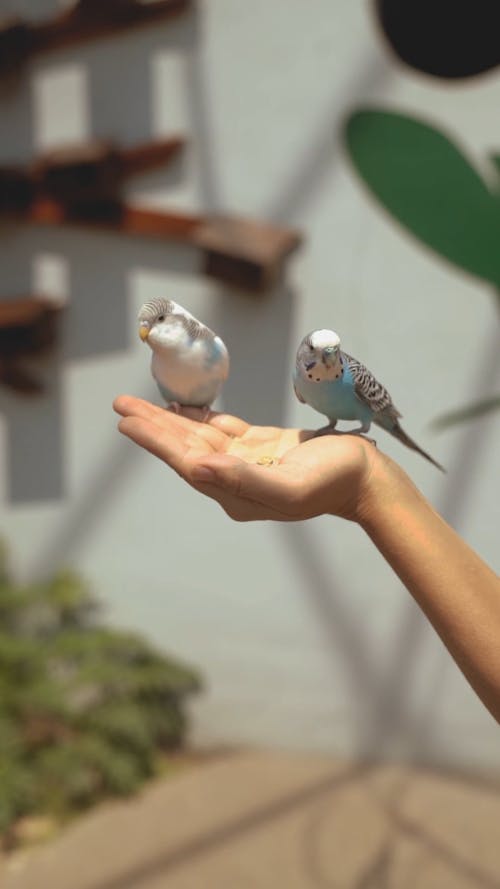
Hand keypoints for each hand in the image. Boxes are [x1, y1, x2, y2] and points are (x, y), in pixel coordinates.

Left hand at [113, 396, 382, 521]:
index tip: (127, 422)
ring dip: (170, 420)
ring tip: (139, 405)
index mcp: (236, 492)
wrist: (365, 478)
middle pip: (185, 448)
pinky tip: (182, 409)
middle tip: (121, 404)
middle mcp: (235, 479)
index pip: (187, 463)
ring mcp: (247, 463)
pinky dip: (200, 418)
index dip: (156, 442)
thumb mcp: (289, 486)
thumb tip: (197, 468)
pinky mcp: (260, 447)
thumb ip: (243, 480)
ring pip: (200, 436)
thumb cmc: (332, 482)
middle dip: (153, 426)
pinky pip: (222, 430)